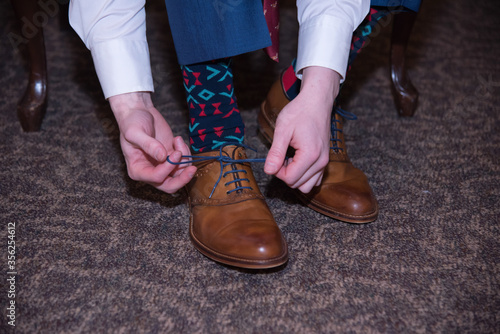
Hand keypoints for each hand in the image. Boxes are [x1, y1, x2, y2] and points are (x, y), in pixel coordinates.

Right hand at [109, 92, 195, 193]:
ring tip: (177, 141)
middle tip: (192, 168)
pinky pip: (183, 163)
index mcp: (137, 170)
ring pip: (180, 174)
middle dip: (182, 179)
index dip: (168, 168)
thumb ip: (148, 145)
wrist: (139, 112)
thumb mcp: (135, 132)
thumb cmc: (132, 122)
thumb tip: (162, 156)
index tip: (175, 153)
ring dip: (184, 160)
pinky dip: (185, 153)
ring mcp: (162, 166)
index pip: (156, 177)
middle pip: (169, 186)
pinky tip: (177, 140)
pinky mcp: (171, 158)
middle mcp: (150, 172)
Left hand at [264, 67, 339, 192]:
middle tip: (281, 156)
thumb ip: (276, 153)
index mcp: (310, 155)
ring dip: (295, 176)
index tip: (275, 157)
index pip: (290, 178)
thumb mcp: (282, 130)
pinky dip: (304, 175)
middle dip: (285, 174)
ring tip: (290, 158)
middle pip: (297, 184)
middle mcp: (321, 162)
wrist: (317, 102)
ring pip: (307, 186)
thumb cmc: (299, 112)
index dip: (277, 171)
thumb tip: (268, 171)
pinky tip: (297, 160)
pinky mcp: (325, 160)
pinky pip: (314, 179)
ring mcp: (325, 162)